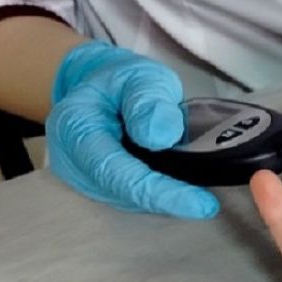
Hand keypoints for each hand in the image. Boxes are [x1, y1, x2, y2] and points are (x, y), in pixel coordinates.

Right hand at [46, 41, 218, 218]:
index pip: (117, 172)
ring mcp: (84, 179)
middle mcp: (73, 161)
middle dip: (168, 201)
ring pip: (129, 201)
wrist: (99, 88)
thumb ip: (148, 101)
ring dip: (165, 200)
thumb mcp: (140, 76)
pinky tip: (183, 192)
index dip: (160, 192)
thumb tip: (160, 137)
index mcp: (75, 128)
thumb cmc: (121, 81)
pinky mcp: (100, 188)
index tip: (201, 205)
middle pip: (123, 194)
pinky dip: (159, 196)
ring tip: (198, 196)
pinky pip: (132, 199)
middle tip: (207, 204)